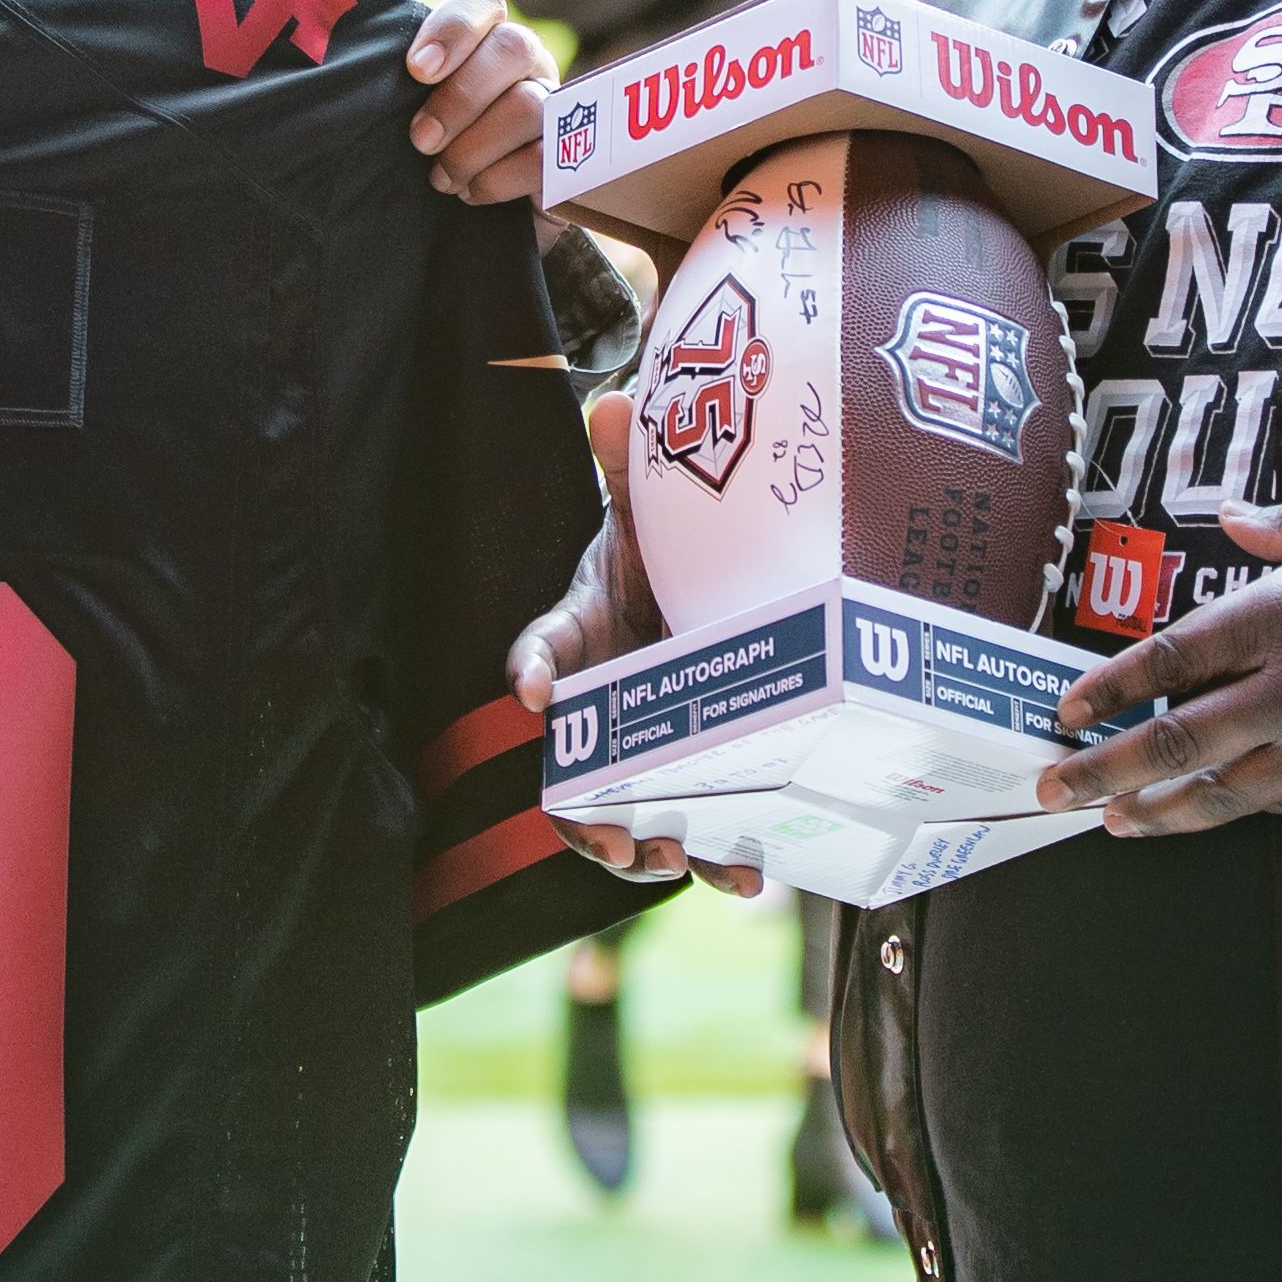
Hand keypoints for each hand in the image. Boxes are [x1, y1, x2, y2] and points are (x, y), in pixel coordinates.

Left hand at [404, 0, 552, 205]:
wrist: (464, 221)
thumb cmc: (426, 149)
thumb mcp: (406, 107)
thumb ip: (389, 79)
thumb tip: (329, 55)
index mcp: (486, 37)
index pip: (482, 2)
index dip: (453, 28)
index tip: (416, 69)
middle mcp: (526, 64)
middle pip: (513, 47)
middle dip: (460, 97)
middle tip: (420, 139)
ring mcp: (554, 107)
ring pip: (529, 106)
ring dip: (474, 147)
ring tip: (440, 178)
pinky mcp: (568, 158)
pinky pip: (544, 159)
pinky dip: (497, 180)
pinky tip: (469, 193)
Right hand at [510, 392, 764, 897]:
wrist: (704, 585)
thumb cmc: (660, 552)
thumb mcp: (646, 508)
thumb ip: (629, 465)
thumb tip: (613, 404)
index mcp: (581, 635)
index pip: (541, 650)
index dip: (533, 668)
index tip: (534, 690)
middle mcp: (603, 703)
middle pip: (574, 769)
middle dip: (584, 811)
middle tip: (610, 836)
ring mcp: (648, 743)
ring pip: (629, 811)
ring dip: (644, 845)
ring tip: (667, 860)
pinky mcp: (697, 769)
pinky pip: (698, 823)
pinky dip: (718, 856)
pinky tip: (747, 877)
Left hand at [1036, 474, 1281, 834]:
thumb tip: (1228, 520)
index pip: (1171, 659)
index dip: (1110, 688)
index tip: (1065, 711)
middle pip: (1178, 741)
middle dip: (1104, 770)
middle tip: (1052, 789)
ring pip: (1224, 794)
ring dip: (1159, 811)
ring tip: (1113, 821)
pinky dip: (1236, 810)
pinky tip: (1205, 811)